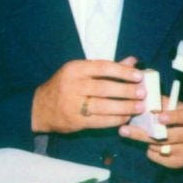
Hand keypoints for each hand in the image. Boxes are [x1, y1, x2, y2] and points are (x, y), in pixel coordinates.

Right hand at [31, 56, 145, 132]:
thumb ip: (107, 67)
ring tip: (139, 107)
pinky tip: (125, 117)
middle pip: (105, 88)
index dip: (122, 71)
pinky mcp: (75, 121)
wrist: (40, 108)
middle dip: (126, 91)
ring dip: (124, 107)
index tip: (139, 76)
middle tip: (143, 93)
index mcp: (75, 69)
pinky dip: (114, 120)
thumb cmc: (65, 85)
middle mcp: (73, 85)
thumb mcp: (81, 71)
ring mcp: (73, 104)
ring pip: (103, 106)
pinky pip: (99, 121)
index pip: (103, 67)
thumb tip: (133, 61)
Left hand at [119, 97, 182, 168]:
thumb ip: (162, 103)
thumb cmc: (181, 118)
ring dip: (145, 140)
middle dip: (143, 133)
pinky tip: (150, 144)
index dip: (173, 117)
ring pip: (158, 147)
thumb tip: (143, 100)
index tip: (159, 117)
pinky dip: (150, 150)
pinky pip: (156, 156)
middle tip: (123, 130)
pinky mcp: (179, 163)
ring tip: (136, 134)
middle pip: (166, 136)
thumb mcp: (176, 107)